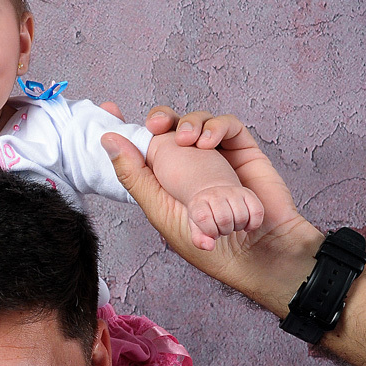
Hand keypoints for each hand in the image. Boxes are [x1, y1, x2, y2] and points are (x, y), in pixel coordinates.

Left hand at [101, 110, 322, 317]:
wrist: (258, 257)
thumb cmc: (209, 246)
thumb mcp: (161, 210)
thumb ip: (134, 175)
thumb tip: (108, 139)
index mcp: (166, 179)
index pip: (142, 145)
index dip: (125, 124)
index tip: (109, 108)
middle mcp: (191, 165)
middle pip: (170, 125)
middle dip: (161, 117)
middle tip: (156, 125)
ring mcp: (218, 157)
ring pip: (197, 121)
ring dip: (188, 122)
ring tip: (185, 140)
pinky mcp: (244, 152)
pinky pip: (229, 125)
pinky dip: (216, 126)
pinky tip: (208, 142)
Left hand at [186, 184, 263, 251]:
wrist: (214, 194)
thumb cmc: (205, 216)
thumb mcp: (196, 227)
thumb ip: (199, 239)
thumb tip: (210, 247)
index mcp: (199, 202)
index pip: (203, 218)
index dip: (209, 231)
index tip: (211, 232)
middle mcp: (216, 194)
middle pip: (224, 219)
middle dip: (224, 230)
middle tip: (222, 229)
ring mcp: (233, 192)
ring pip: (242, 216)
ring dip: (238, 227)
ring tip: (232, 225)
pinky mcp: (248, 193)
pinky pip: (257, 212)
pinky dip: (253, 224)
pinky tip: (246, 226)